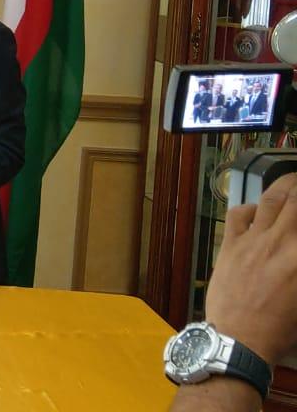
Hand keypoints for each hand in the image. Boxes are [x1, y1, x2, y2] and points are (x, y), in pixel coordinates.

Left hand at [204, 172, 296, 364]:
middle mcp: (281, 242)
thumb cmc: (279, 327)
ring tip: (291, 183)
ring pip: (270, 199)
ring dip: (283, 187)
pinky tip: (255, 212)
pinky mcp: (230, 244)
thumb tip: (293, 252)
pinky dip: (250, 207)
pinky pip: (239, 214)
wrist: (239, 338)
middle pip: (295, 199)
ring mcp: (253, 240)